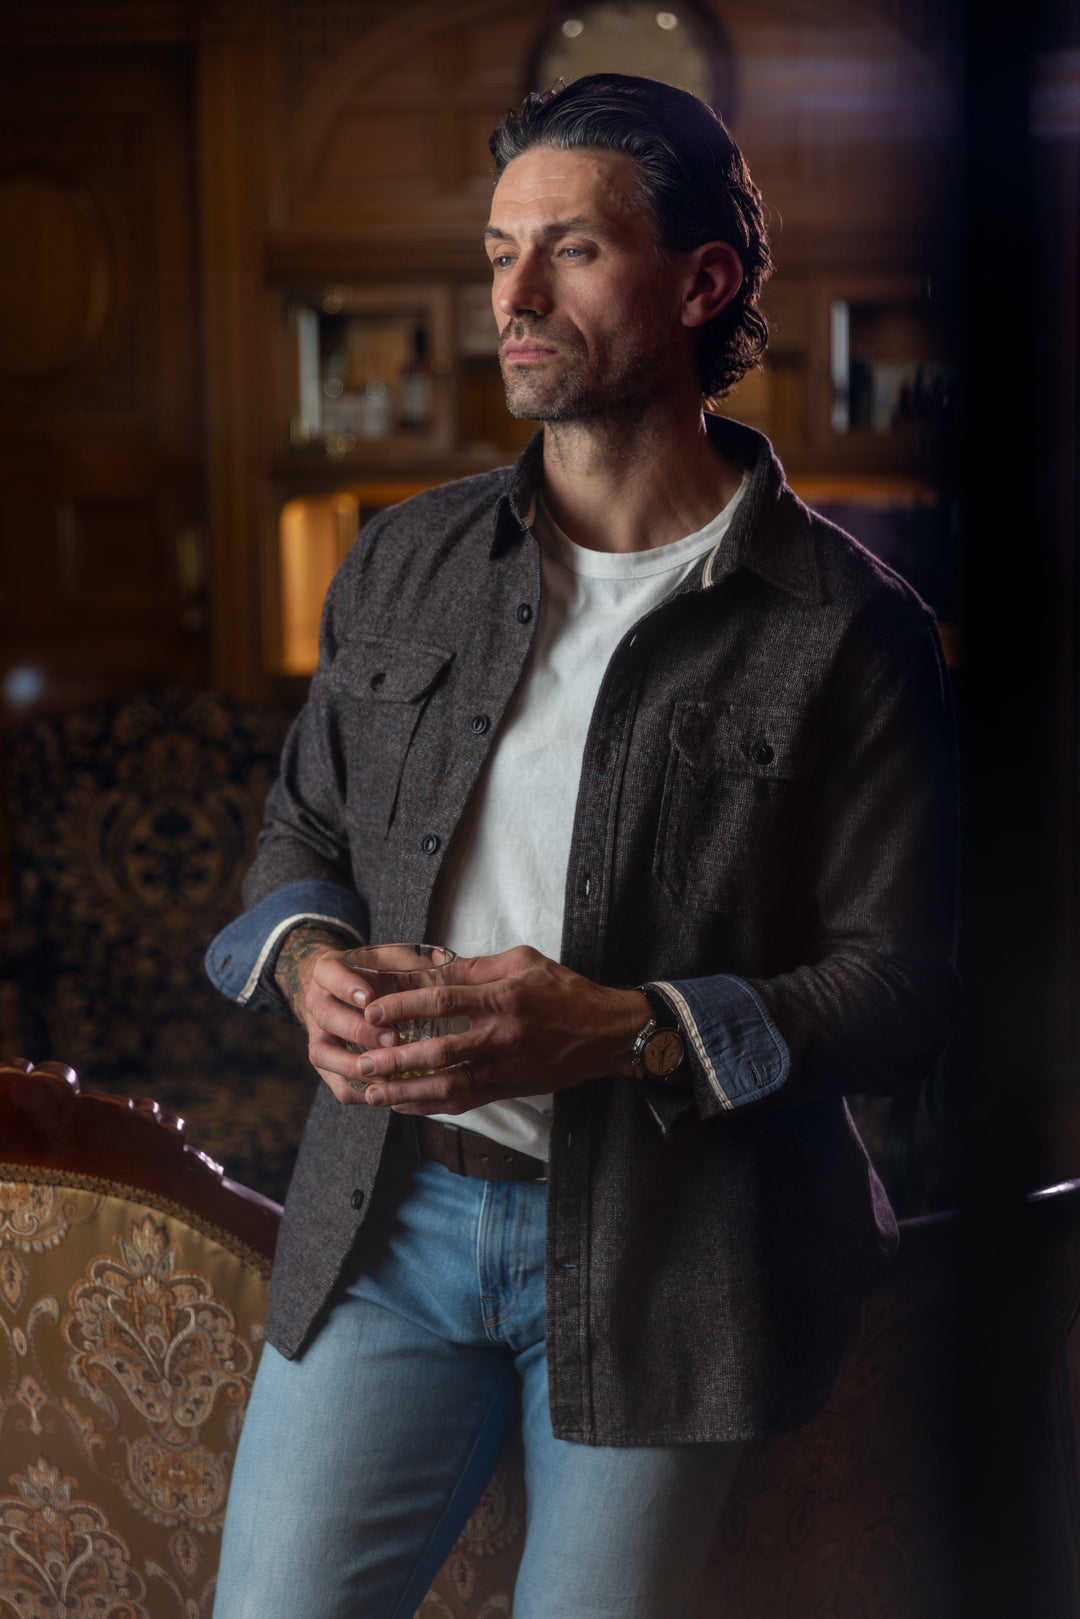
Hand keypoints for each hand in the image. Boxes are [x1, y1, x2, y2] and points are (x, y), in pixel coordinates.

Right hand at [274, 925, 403, 1106]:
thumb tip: (446, 967)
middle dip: (359, 1031)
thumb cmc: (371, 974)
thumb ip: (408, 962)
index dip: (347, 987)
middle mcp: (316, 1002)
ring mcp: (317, 1035)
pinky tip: (387, 1091)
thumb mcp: (386, 959)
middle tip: (393, 1039)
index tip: (370, 999)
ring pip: (323, 1054)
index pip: (328, 974)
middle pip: (327, 1016)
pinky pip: (335, 1085)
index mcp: (327, 970)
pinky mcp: (328, 1065)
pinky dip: (360, 1091)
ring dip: (354, 1066)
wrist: (340, 993)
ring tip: (389, 1072)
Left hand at [347, 945, 650, 1115]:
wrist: (606, 1033)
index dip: (404, 1007)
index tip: (372, 1012)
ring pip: (449, 1085)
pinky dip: (431, 1106)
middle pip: (439, 1051)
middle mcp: (502, 1035)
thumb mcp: (523, 962)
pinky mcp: (509, 1088)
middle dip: (395, 1060)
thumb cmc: (563, 990)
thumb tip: (431, 967)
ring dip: (407, 1092)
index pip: (443, 1001)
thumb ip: (475, 967)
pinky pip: (465, 1102)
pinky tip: (404, 1106)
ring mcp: (506, 1067)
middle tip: (360, 1061)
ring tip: (372, 1093)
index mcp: (502, 997)